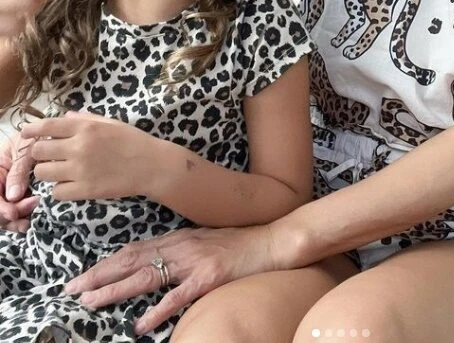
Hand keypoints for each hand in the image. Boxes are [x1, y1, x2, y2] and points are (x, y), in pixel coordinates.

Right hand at [0, 132, 38, 230]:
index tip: (13, 213)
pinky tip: (27, 220)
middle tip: (28, 212)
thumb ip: (18, 171)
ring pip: (3, 215)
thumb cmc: (31, 138)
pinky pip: (13, 213)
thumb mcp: (23, 149)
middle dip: (8, 216)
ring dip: (13, 221)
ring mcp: (5, 191)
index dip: (1, 209)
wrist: (43, 135)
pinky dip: (19, 218)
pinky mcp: (16, 197)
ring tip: (27, 220)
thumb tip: (14, 197)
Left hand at [22, 110, 164, 200]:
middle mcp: (79, 147)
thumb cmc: (134, 140)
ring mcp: (80, 170)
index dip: (31, 130)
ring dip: (47, 172)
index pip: (47, 126)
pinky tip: (70, 185)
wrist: (152, 165)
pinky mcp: (85, 190)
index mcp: (86, 127)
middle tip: (49, 156)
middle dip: (40, 153)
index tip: (25, 134)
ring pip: (42, 173)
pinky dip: (59, 190)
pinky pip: (56, 193)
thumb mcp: (111, 123)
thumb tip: (66, 116)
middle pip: (39, 150)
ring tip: (59, 172)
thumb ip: (87, 119)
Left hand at [63, 224, 282, 334]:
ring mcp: (194, 261)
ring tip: (92, 301)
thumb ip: (178, 251)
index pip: (134, 250)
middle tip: (72, 289)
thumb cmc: (239, 244)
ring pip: (147, 276)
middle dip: (99, 275)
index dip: (106, 263)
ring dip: (116, 290)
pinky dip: (158, 310)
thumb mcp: (203, 242)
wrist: (272, 241)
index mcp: (178, 238)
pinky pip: (179, 296)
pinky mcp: (210, 277)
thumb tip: (152, 264)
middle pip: (133, 261)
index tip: (82, 276)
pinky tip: (141, 324)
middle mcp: (181, 246)